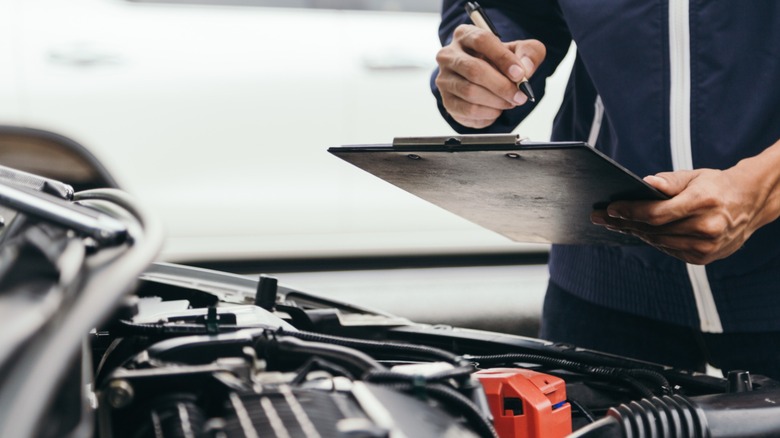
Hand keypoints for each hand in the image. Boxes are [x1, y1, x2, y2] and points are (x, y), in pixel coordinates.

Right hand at [435, 24, 545, 128]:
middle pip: (474, 70)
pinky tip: (497, 109)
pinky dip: (488, 113)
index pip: (482, 41)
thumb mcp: (520, 51)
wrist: (485, 80)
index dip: (503, 58)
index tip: (520, 74)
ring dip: (496, 101)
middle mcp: (449, 55)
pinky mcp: (446, 101)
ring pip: (470, 92)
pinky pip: (467, 110)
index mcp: (465, 35)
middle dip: (501, 86)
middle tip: (520, 96)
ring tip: (511, 102)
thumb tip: (525, 70)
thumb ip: (529, 54)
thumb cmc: (501, 62)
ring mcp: (444, 79)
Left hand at [590, 164, 778, 264]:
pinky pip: (668, 249)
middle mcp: (707, 228)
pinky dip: (652, 240)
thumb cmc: (717, 186)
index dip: (631, 212)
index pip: (657, 213)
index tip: (610, 208)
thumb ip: (670, 181)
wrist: (750, 204)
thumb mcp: (695, 176)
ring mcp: (706, 247)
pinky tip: (635, 231)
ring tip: (612, 224)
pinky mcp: (703, 258)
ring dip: (633, 232)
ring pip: (658, 241)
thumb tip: (647, 183)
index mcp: (703, 202)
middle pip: (653, 229)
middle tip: (599, 217)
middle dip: (623, 222)